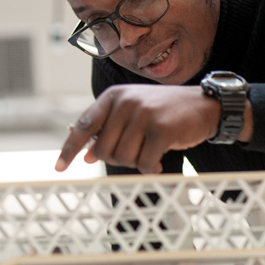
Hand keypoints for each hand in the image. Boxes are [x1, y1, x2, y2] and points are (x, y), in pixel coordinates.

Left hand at [55, 85, 220, 174]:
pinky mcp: (161, 129)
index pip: (84, 126)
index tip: (59, 167)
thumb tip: (86, 155)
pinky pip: (144, 162)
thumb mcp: (132, 113)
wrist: (205, 105)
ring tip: (150, 154)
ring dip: (136, 163)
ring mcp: (143, 114)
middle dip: (117, 159)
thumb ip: (109, 130)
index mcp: (113, 96)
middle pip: (104, 149)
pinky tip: (159, 163)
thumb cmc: (164, 112)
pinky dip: (150, 168)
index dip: (70, 149)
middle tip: (136, 154)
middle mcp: (125, 102)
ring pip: (123, 157)